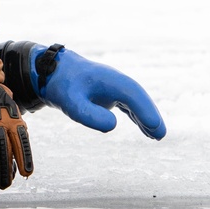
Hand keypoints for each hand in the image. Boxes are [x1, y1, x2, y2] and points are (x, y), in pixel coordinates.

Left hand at [32, 46, 165, 138]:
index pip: (132, 94)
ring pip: (135, 101)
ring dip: (146, 117)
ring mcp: (112, 86)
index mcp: (108, 79)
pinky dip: (137, 116)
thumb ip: (89, 114)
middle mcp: (114, 80)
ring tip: (157, 136)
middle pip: (138, 97)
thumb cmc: (61, 86)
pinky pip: (128, 104)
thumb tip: (113, 125)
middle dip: (150, 114)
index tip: (155, 127)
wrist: (49, 71)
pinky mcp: (108, 92)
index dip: (146, 110)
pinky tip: (145, 128)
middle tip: (160, 135)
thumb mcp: (70, 103)